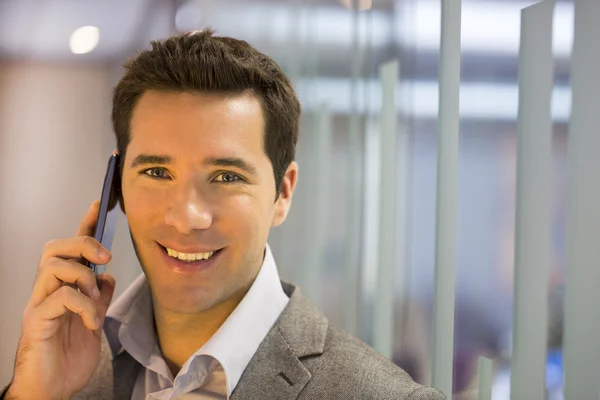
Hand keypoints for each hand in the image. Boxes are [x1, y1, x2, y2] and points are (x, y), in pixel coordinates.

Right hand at [6, 201, 115, 399]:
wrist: (52, 389)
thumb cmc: (67, 357)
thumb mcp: (92, 321)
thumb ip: (99, 297)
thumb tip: (108, 276)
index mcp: (63, 288)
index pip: (71, 250)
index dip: (84, 225)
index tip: (99, 206)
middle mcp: (47, 291)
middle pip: (55, 248)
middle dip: (83, 244)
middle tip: (104, 259)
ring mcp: (39, 305)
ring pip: (53, 266)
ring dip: (83, 276)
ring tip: (95, 298)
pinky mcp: (37, 321)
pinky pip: (60, 297)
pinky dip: (83, 305)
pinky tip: (91, 320)